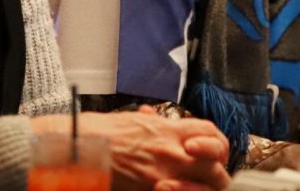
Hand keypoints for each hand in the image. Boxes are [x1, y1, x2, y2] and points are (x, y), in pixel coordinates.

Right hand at [77, 108, 229, 190]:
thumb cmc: (103, 133)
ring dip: (200, 188)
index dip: (216, 145)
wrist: (83, 147)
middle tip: (206, 176)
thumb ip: (154, 123)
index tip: (210, 151)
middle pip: (216, 166)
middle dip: (215, 173)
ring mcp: (166, 176)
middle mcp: (174, 153)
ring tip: (189, 187)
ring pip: (205, 188)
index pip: (213, 135)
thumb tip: (153, 117)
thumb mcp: (135, 120)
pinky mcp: (153, 190)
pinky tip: (169, 190)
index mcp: (171, 131)